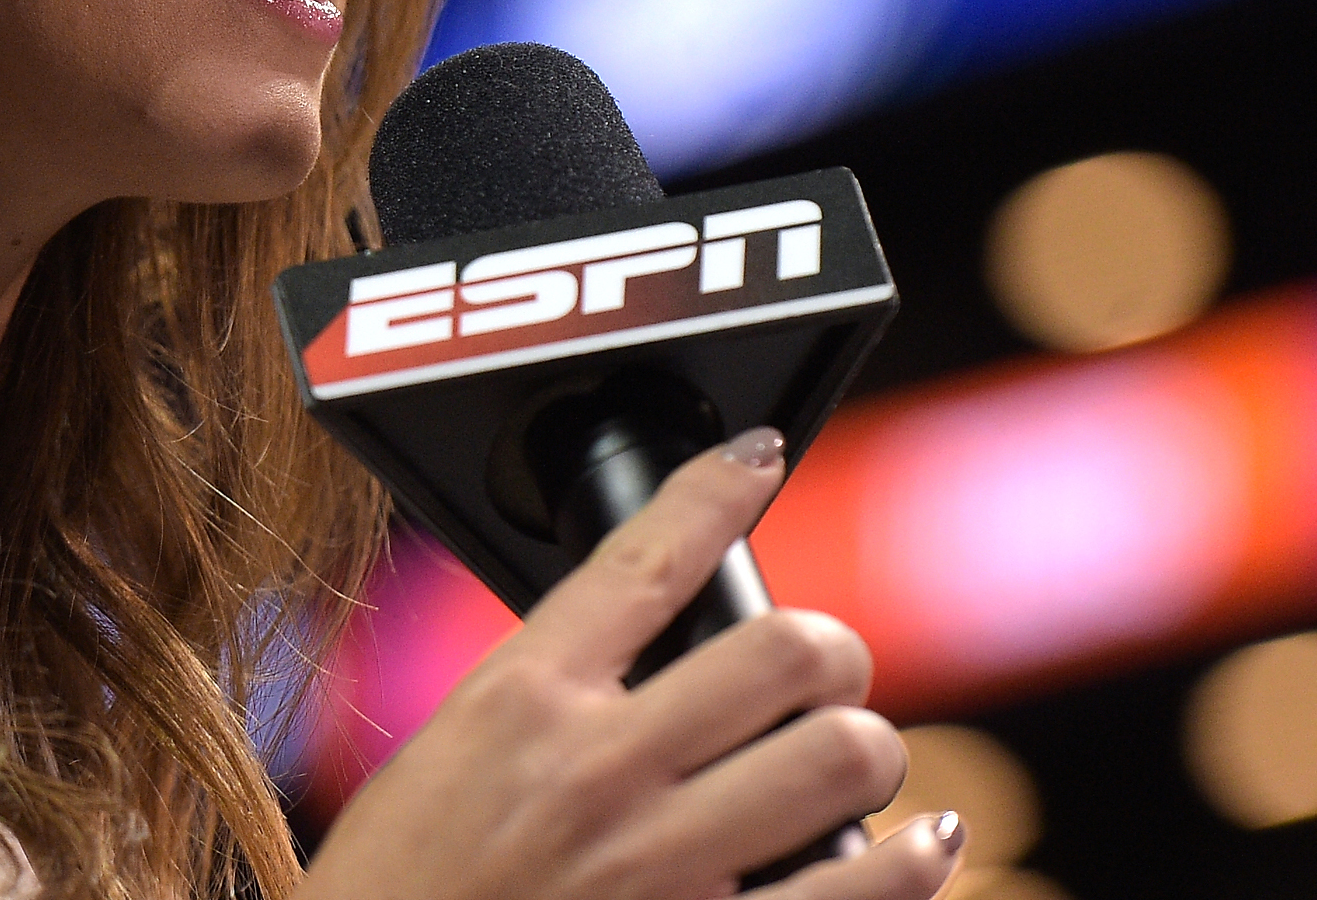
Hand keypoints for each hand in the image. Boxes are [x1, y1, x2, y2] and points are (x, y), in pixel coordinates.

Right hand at [297, 429, 964, 899]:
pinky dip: (913, 861)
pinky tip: (921, 842)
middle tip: (823, 672)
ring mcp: (657, 869)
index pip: (643, 559)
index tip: (758, 458)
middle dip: (829, 651)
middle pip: (782, 652)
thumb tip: (630, 655)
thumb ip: (535, 705)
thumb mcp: (438, 762)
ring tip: (854, 758)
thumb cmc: (395, 890)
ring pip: (840, 759)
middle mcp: (596, 772)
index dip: (717, 490)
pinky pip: (854, 891)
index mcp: (519, 703)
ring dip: (867, 750)